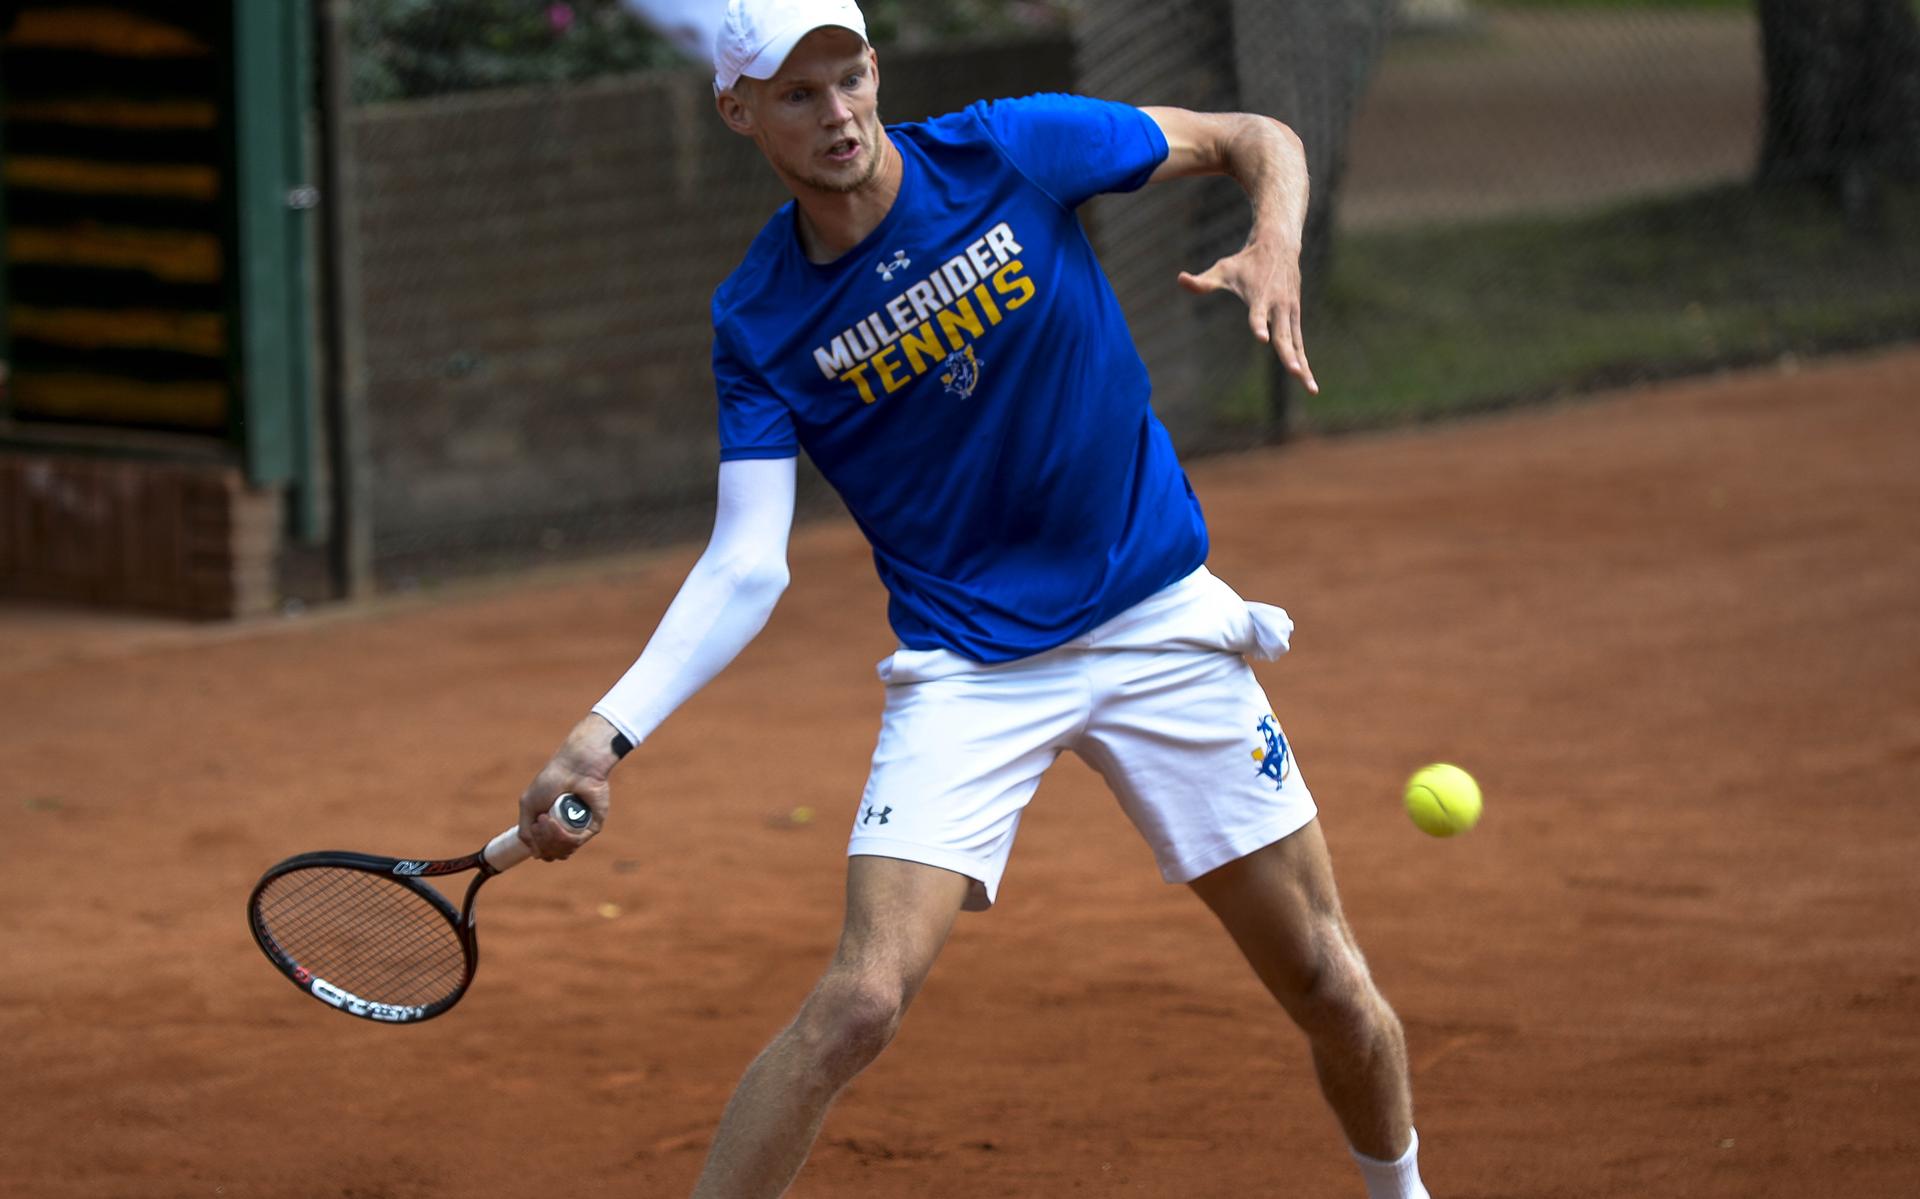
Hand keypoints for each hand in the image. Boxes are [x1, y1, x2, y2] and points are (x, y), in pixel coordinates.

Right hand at [517, 713, 621, 860]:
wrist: (573, 767)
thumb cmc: (551, 781)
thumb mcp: (529, 806)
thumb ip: (526, 831)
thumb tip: (536, 855)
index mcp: (552, 828)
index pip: (544, 852)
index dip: (537, 846)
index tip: (534, 825)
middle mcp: (567, 831)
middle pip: (551, 854)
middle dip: (541, 840)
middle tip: (541, 819)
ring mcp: (580, 830)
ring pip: (563, 851)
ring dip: (549, 837)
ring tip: (546, 818)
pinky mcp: (592, 826)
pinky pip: (576, 842)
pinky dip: (561, 835)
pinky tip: (553, 821)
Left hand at [1179, 239, 1317, 394]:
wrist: (1278, 245)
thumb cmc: (1246, 261)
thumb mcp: (1223, 269)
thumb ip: (1203, 282)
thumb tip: (1180, 280)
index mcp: (1260, 297)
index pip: (1257, 314)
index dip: (1259, 325)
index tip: (1262, 338)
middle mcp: (1278, 307)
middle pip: (1283, 335)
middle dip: (1288, 354)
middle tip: (1294, 371)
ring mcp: (1289, 313)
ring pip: (1297, 344)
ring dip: (1303, 366)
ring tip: (1311, 389)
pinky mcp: (1295, 317)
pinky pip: (1300, 344)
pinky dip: (1305, 362)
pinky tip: (1309, 383)